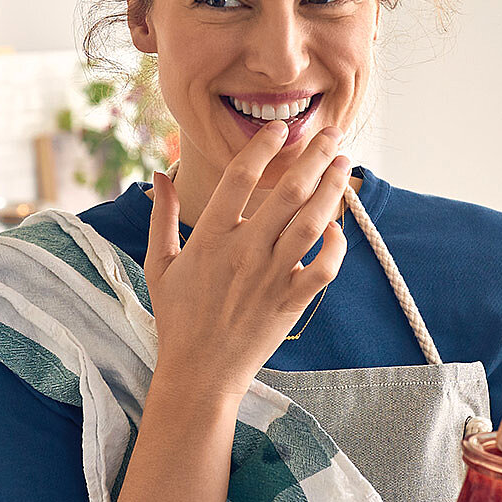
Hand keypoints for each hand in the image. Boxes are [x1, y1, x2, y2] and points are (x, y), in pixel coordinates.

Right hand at [145, 121, 351, 400]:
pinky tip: (339, 228)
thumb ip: (161, 216)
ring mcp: (270, 277)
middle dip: (314, 157)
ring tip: (343, 166)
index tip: (279, 128)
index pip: (240, 177)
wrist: (199, 373)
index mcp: (210, 238)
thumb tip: (158, 173)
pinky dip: (337, 247)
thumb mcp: (159, 264)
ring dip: (332, 190)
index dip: (263, 146)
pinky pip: (323, 269)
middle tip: (331, 135)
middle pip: (288, 192)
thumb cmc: (177, 318)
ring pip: (312, 223)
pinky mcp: (290, 302)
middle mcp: (244, 252)